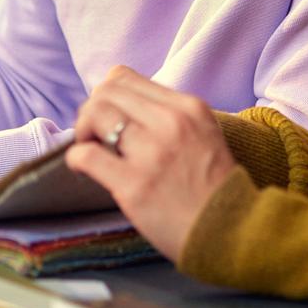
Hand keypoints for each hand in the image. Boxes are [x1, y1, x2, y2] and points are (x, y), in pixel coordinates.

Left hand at [63, 66, 237, 261]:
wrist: (231, 230)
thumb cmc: (213, 188)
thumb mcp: (203, 134)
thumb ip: (168, 116)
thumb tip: (120, 106)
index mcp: (188, 107)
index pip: (125, 77)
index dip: (108, 96)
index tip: (109, 118)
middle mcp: (171, 122)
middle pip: (105, 92)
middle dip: (91, 112)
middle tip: (94, 136)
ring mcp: (152, 153)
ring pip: (94, 114)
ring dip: (82, 131)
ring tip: (91, 151)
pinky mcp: (134, 184)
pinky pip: (86, 155)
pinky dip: (76, 159)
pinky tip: (85, 170)